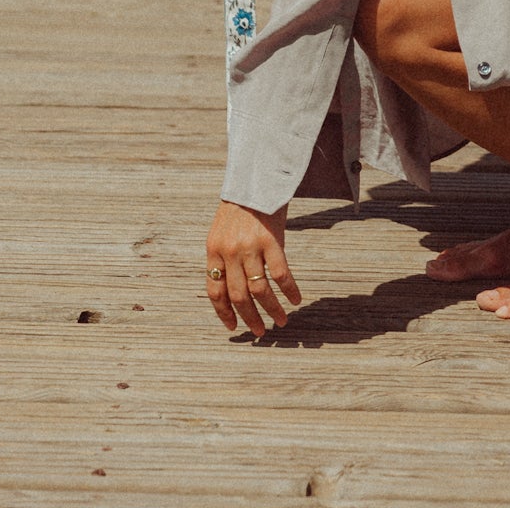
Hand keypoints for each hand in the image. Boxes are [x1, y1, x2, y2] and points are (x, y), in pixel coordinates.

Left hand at [205, 199, 299, 336]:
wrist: (255, 178)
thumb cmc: (239, 205)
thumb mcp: (221, 231)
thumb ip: (223, 257)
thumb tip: (231, 288)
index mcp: (213, 251)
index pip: (215, 292)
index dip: (224, 313)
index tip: (233, 328)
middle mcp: (230, 252)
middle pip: (238, 296)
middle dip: (249, 318)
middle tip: (260, 332)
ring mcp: (250, 247)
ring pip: (259, 290)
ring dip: (271, 310)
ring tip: (280, 321)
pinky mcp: (271, 240)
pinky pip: (281, 274)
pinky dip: (289, 290)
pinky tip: (296, 299)